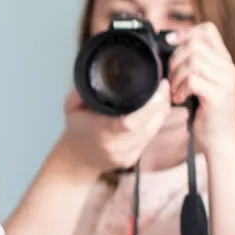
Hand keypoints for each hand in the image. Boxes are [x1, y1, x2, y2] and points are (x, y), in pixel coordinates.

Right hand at [57, 79, 171, 173]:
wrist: (76, 157)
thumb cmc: (76, 128)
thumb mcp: (71, 106)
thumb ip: (82, 91)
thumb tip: (97, 74)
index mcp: (100, 132)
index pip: (129, 122)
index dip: (148, 106)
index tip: (157, 87)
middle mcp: (115, 146)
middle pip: (148, 125)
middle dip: (160, 104)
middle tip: (163, 86)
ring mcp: (126, 155)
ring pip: (153, 131)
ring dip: (161, 113)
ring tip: (162, 95)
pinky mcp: (133, 159)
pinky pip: (150, 138)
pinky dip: (155, 123)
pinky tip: (155, 111)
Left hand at [168, 21, 234, 151]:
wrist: (219, 138)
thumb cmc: (205, 110)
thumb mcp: (199, 82)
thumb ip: (190, 65)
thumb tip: (167, 48)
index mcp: (223, 61)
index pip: (208, 30)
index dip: (186, 32)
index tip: (170, 42)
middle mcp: (227, 67)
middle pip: (194, 45)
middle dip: (174, 60)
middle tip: (171, 79)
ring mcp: (224, 81)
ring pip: (192, 61)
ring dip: (176, 76)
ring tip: (175, 90)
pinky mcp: (218, 95)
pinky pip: (192, 80)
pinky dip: (180, 89)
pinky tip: (180, 99)